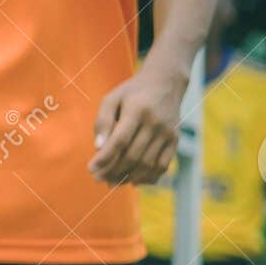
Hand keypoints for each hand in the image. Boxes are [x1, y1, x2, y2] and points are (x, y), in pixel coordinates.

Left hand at [90, 66, 187, 185]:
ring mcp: (168, 132)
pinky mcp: (175, 140)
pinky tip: (133, 181)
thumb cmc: (132, 93)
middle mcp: (155, 122)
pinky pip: (162, 165)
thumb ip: (102, 121)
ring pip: (147, 164)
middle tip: (98, 178)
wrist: (166, 82)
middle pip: (133, 155)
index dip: (105, 158)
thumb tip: (98, 148)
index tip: (90, 169)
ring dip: (128, 177)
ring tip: (112, 182)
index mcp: (138, 109)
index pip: (120, 140)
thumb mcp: (112, 99)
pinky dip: (148, 178)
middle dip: (113, 171)